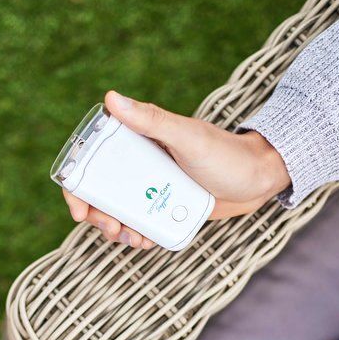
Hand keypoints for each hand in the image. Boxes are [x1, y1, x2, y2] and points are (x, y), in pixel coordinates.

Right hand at [63, 90, 290, 247]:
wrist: (261, 179)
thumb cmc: (226, 152)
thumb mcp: (187, 136)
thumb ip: (151, 120)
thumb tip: (111, 98)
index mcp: (137, 142)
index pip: (93, 162)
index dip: (78, 187)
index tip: (80, 209)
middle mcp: (140, 165)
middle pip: (102, 194)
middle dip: (99, 216)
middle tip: (112, 229)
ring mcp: (153, 188)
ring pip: (121, 213)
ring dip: (117, 230)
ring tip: (132, 239)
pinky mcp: (167, 207)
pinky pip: (144, 224)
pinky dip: (139, 235)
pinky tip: (145, 241)